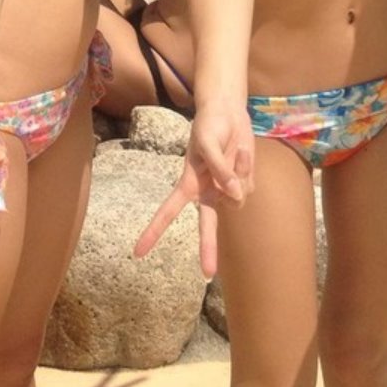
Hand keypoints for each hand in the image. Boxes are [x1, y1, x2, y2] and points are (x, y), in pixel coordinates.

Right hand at [133, 99, 253, 277]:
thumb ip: (218, 169)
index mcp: (189, 184)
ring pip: (236, 197)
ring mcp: (226, 188)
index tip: (138, 252)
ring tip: (233, 150)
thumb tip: (232, 194)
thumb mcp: (207, 143)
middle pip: (207, 225)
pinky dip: (247, 167)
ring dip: (238, 174)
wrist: (228, 113)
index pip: (168, 211)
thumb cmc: (209, 126)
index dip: (154, 231)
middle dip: (208, 248)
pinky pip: (249, 183)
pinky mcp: (243, 182)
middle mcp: (207, 191)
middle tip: (207, 273)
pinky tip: (241, 152)